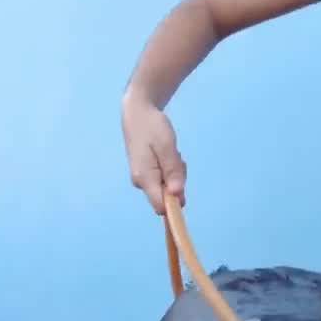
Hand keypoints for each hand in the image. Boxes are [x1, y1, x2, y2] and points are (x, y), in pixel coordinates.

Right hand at [121, 92, 186, 215]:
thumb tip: (177, 195)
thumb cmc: (152, 127)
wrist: (137, 113)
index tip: (183, 186)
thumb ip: (172, 171)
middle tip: (177, 158)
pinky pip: (163, 180)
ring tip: (172, 153)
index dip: (174, 205)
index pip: (160, 206)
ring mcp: (142, 179)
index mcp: (144, 178)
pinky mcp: (145, 174)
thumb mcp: (166, 146)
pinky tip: (168, 155)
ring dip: (175, 174)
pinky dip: (170, 170)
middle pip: (166, 197)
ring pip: (166, 187)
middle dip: (177, 183)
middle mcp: (141, 183)